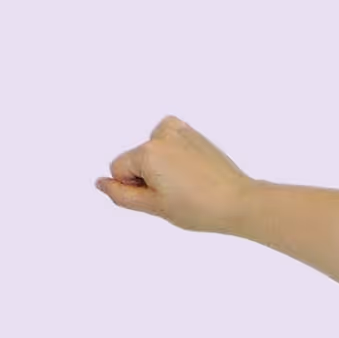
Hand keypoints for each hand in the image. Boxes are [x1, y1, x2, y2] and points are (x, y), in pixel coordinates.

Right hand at [94, 115, 253, 233]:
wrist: (238, 202)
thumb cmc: (200, 208)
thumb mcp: (154, 207)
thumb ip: (121, 195)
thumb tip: (100, 183)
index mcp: (148, 152)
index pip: (118, 169)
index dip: (134, 189)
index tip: (161, 197)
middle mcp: (161, 134)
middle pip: (135, 159)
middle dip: (149, 176)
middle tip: (178, 194)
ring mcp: (178, 129)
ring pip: (151, 152)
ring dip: (162, 167)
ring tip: (188, 184)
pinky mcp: (191, 132)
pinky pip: (168, 143)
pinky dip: (174, 155)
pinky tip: (192, 171)